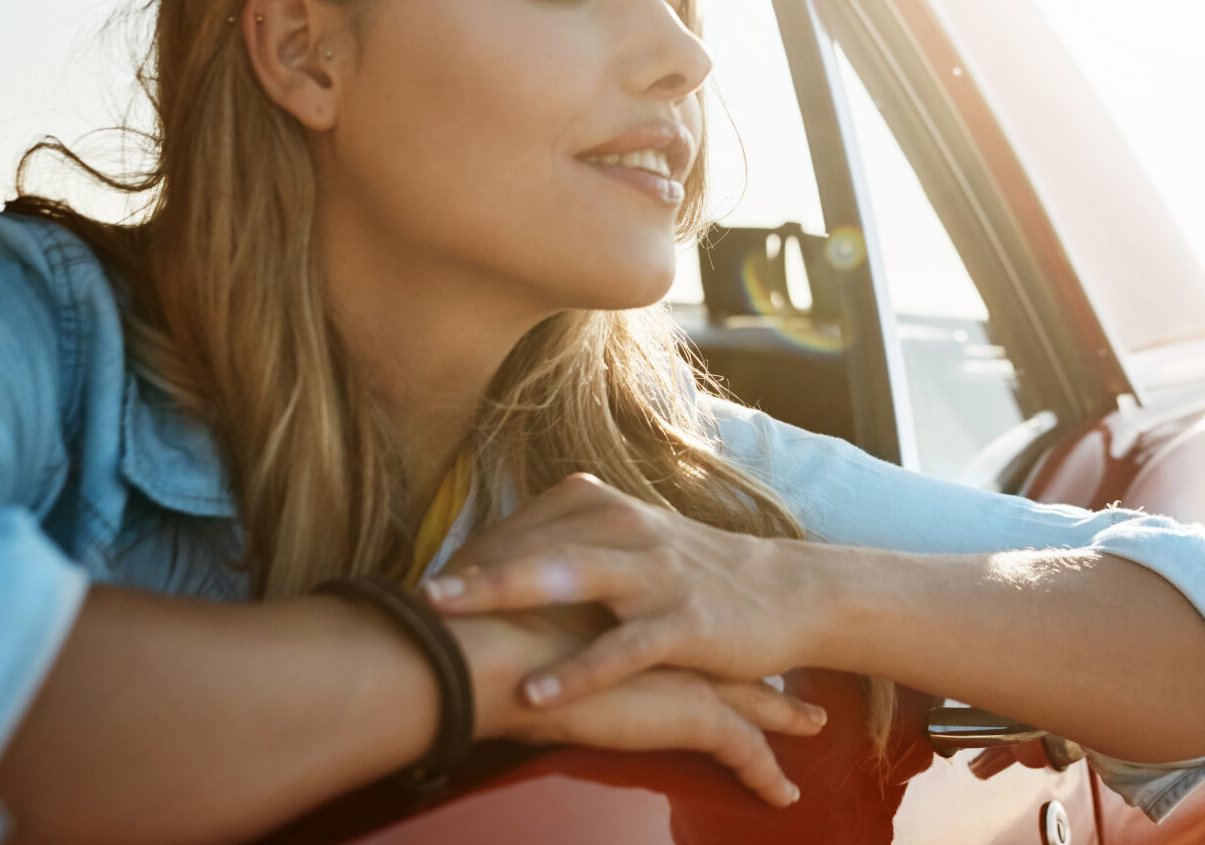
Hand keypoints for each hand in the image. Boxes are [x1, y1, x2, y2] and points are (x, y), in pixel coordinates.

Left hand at [424, 474, 821, 713]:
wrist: (787, 592)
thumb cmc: (695, 576)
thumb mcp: (634, 545)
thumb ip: (572, 542)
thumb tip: (492, 561)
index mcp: (612, 510)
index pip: (529, 524)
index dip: (476, 553)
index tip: (421, 582)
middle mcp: (630, 531)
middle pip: (540, 544)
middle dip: (476, 568)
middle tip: (417, 594)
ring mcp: (658, 575)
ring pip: (574, 578)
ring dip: (508, 594)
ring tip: (451, 619)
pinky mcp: (685, 622)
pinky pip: (622, 648)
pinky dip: (577, 671)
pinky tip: (536, 695)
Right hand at [445, 608, 824, 806]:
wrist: (487, 650)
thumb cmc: (479, 626)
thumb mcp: (501, 601)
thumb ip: (511, 596)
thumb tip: (482, 589)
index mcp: (624, 603)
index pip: (672, 613)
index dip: (701, 622)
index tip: (731, 625)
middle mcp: (661, 629)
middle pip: (725, 646)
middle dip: (761, 661)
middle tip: (795, 670)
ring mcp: (682, 668)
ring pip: (749, 696)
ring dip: (782, 713)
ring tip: (815, 725)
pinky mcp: (689, 711)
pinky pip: (741, 750)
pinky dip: (764, 773)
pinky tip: (782, 795)